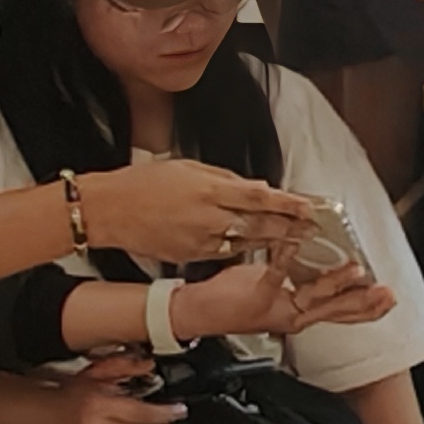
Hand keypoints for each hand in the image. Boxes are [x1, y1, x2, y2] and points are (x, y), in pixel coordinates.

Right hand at [43, 370, 185, 423]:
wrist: (40, 419)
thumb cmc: (64, 396)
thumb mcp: (94, 374)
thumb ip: (124, 368)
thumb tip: (149, 366)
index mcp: (100, 408)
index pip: (144, 414)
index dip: (166, 413)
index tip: (180, 410)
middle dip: (148, 417)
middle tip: (141, 406)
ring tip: (113, 416)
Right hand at [81, 160, 319, 265]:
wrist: (110, 211)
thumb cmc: (142, 184)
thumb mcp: (186, 168)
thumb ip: (223, 179)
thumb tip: (252, 187)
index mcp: (208, 190)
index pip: (259, 198)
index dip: (288, 204)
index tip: (309, 206)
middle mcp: (209, 217)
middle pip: (260, 224)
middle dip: (290, 227)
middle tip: (313, 228)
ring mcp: (201, 240)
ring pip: (247, 242)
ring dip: (274, 242)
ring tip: (296, 240)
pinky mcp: (193, 255)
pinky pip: (226, 253)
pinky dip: (245, 249)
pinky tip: (260, 248)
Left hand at [175, 254, 394, 341]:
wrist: (197, 313)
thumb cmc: (232, 299)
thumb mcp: (274, 288)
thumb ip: (297, 279)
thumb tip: (316, 263)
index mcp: (298, 313)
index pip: (341, 313)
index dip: (367, 308)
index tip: (388, 298)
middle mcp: (292, 315)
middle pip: (335, 310)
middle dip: (363, 301)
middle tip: (383, 292)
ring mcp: (275, 308)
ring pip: (312, 296)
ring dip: (336, 282)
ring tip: (355, 270)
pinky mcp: (256, 297)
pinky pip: (275, 277)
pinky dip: (286, 260)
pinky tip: (294, 245)